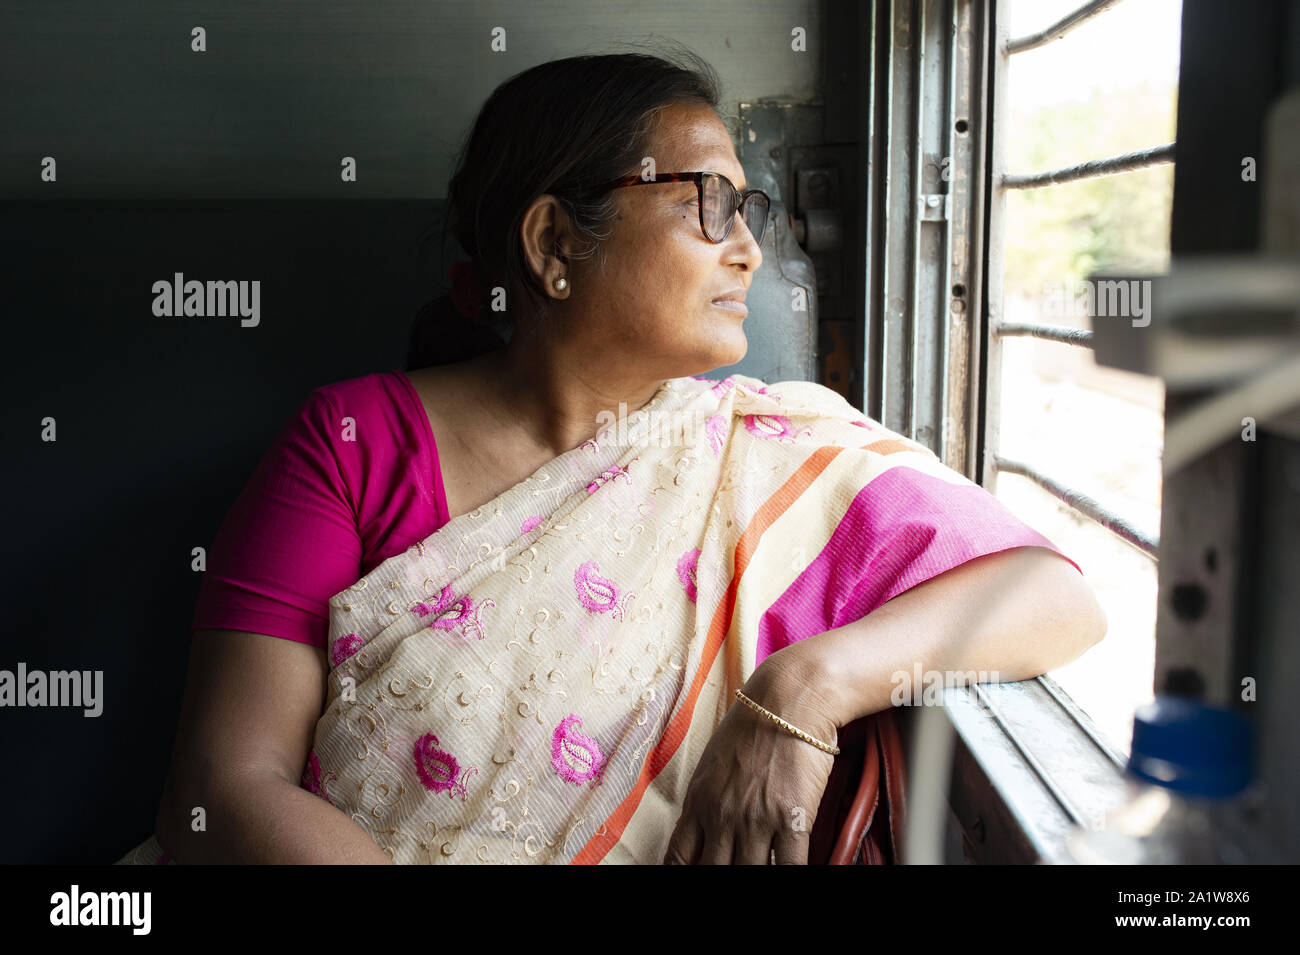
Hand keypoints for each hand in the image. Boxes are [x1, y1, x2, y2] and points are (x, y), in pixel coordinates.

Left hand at [662, 656, 839, 863]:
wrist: (788, 699)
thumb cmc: (752, 725)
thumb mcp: (713, 762)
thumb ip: (706, 800)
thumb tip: (705, 832)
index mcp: (698, 801)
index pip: (678, 859)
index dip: (683, 876)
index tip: (694, 877)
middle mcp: (722, 815)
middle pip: (713, 873)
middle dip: (721, 879)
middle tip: (732, 870)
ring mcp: (756, 820)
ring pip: (750, 875)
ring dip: (755, 876)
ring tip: (760, 868)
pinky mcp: (793, 819)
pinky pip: (790, 867)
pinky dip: (789, 875)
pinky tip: (789, 870)